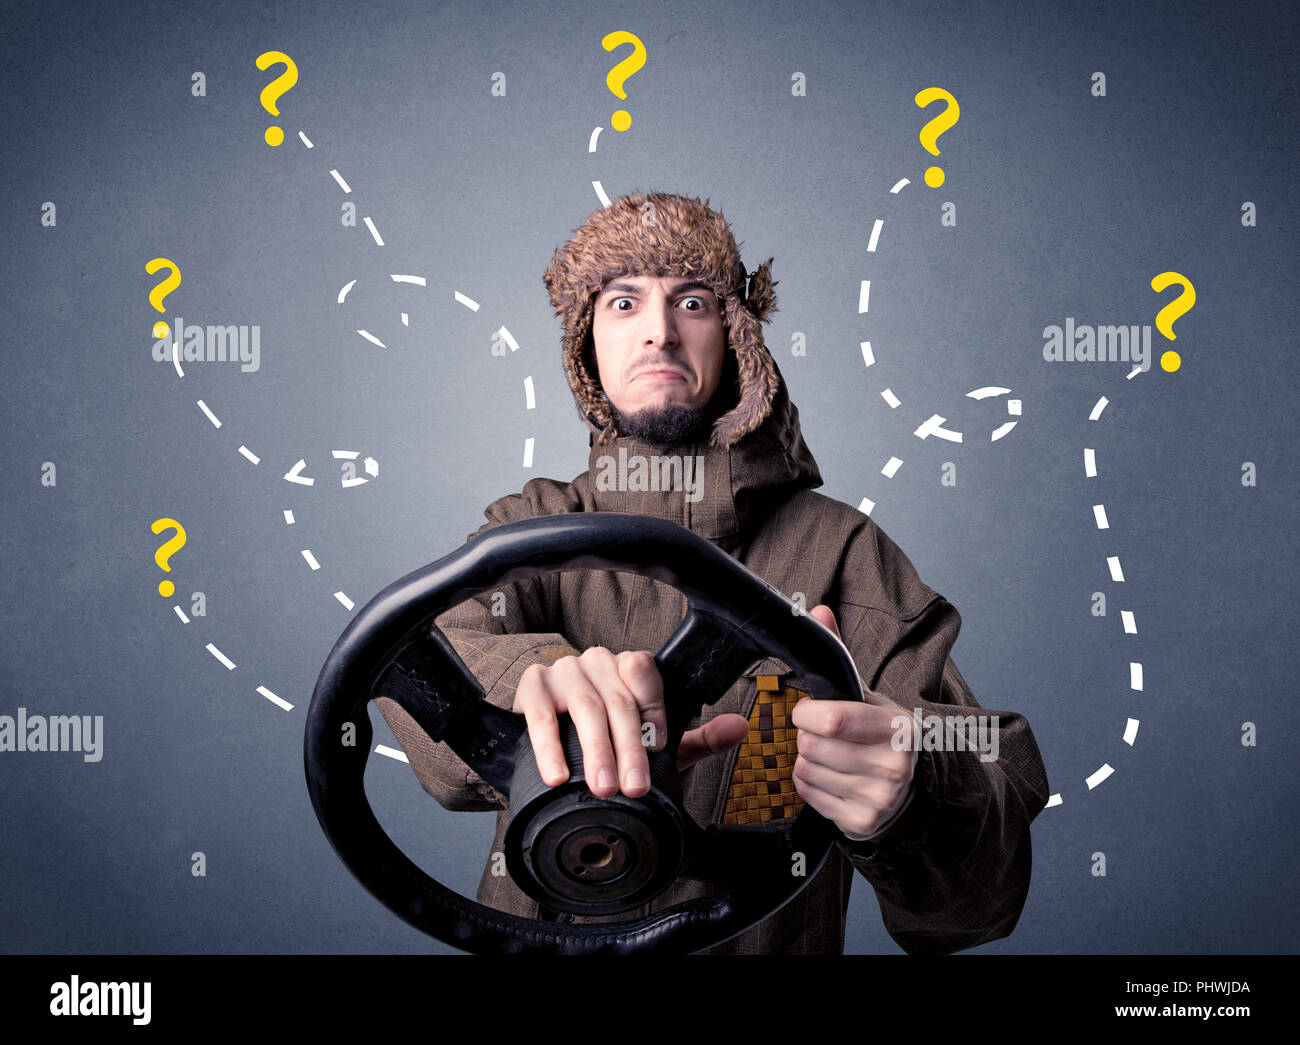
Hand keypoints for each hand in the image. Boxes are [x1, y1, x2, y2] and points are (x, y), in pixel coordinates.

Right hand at [515, 648, 747, 798]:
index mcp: (630, 666)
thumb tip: (739, 728)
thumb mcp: (653, 738)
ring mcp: (564, 671)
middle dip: (628, 748)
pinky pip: (541, 715)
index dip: (654, 711)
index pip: (647, 674)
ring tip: (603, 787)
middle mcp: (598, 661)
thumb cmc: (607, 731)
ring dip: (595, 750)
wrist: (552, 725)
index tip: (660, 748)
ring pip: (585, 707)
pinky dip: (549, 747)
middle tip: (633, 787)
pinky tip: (557, 775)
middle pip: (617, 700)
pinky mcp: (533, 686)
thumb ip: (697, 737)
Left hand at [790, 606, 917, 839]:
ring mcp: (880, 798)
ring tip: (830, 755)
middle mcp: (895, 766)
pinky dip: (808, 783)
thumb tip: (816, 610)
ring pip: (806, 769)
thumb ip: (839, 654)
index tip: (810, 710)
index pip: (833, 720)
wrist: (906, 784)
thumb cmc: (877, 732)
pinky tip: (830, 776)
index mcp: (898, 727)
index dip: (808, 713)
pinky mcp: (861, 822)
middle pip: (812, 746)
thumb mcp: (866, 694)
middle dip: (807, 737)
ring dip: (806, 759)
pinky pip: (807, 794)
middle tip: (825, 737)